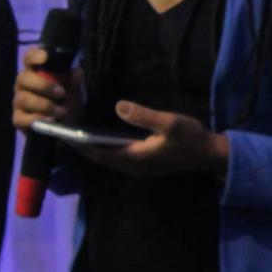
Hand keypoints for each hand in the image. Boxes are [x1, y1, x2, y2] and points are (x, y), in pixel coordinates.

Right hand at [11, 45, 83, 132]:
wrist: (65, 127)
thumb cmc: (67, 102)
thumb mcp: (75, 91)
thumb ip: (75, 81)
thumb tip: (77, 71)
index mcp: (36, 71)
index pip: (29, 57)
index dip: (34, 55)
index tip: (45, 57)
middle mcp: (24, 84)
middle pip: (23, 78)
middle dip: (43, 85)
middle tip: (62, 93)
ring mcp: (19, 101)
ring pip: (23, 98)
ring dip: (45, 105)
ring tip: (62, 111)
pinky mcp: (18, 118)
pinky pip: (21, 118)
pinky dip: (36, 119)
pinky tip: (49, 120)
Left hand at [75, 101, 229, 176]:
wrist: (210, 155)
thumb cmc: (191, 139)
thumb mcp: (170, 123)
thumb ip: (144, 116)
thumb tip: (119, 105)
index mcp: (133, 157)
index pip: (96, 152)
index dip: (78, 143)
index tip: (61, 131)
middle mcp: (130, 165)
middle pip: (96, 156)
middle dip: (79, 143)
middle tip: (63, 126)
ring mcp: (136, 165)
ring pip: (105, 156)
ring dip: (90, 145)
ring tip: (76, 130)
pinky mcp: (142, 161)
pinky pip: (114, 155)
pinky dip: (102, 146)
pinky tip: (99, 134)